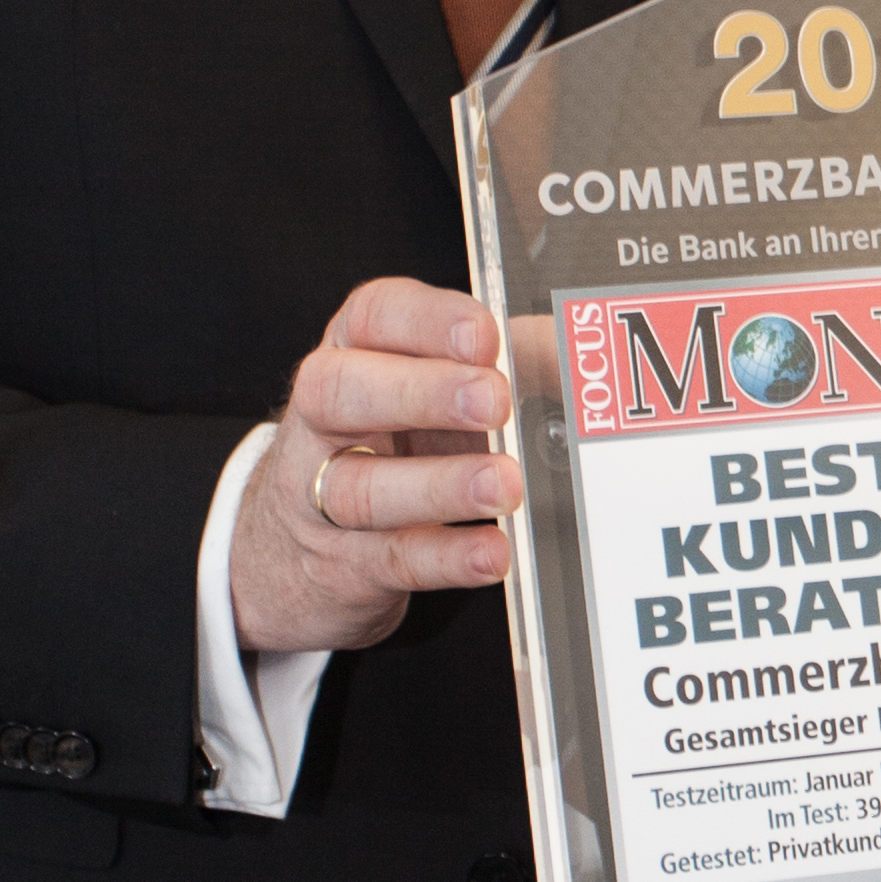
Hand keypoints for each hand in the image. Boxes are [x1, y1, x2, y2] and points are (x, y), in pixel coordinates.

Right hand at [229, 277, 522, 655]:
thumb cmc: (397, 445)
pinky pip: (392, 559)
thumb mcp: (440, 391)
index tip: (484, 335)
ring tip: (505, 486)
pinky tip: (491, 551)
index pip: (373, 316)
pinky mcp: (345, 565)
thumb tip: (582, 359)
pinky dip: (446, 556)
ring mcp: (319, 495)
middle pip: (343, 392)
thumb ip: (508, 364)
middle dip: (422, 392)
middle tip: (494, 401)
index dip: (427, 321)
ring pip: (363, 487)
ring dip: (441, 485)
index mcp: (354, 353)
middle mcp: (324, 418)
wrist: (298, 554)